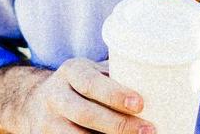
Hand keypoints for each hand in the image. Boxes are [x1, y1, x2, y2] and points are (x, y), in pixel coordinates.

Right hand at [19, 58, 152, 133]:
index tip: (141, 104)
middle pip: (85, 113)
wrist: (35, 102)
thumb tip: (164, 77)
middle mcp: (56, 95)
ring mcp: (48, 122)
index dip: (115, 94)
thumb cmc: (80, 85)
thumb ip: (117, 75)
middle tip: (149, 130)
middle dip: (118, 125)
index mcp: (71, 72)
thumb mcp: (92, 72)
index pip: (91, 83)